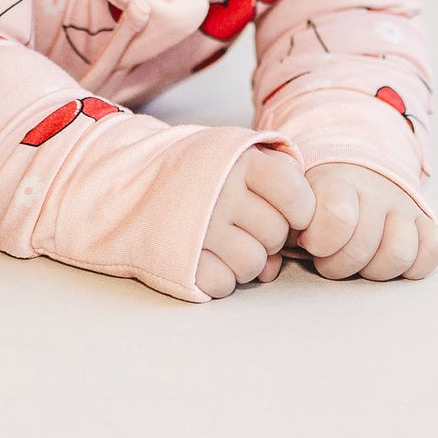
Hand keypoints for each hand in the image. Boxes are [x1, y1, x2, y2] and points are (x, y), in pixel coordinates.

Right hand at [196, 147, 315, 299]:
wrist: (133, 179)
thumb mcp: (239, 154)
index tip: (286, 212)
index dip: (299, 211)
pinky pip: (223, 284)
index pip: (296, 196)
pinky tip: (208, 256)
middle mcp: (222, 192)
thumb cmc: (201, 171)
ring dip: (245, 261)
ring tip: (226, 241)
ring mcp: (201, 227)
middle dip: (267, 237)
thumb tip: (303, 225)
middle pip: (275, 235)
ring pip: (252, 265)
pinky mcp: (181, 258)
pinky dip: (220, 277)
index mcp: (242, 162)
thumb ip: (279, 174)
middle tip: (244, 225)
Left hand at [294, 163, 437, 280]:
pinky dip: (413, 266)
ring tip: (358, 263)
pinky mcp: (427, 222)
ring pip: (399, 252)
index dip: (321, 241)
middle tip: (327, 259)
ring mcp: (404, 206)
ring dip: (374, 269)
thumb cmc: (315, 196)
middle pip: (364, 245)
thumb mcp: (294, 199)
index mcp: (338, 180)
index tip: (309, 243)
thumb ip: (281, 223)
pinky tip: (386, 259)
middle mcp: (376, 190)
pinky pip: (432, 251)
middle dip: (339, 265)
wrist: (352, 166)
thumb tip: (269, 263)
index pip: (337, 214)